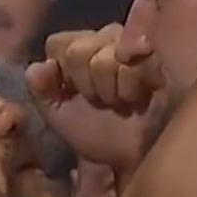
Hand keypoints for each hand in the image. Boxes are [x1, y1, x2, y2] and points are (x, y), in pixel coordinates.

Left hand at [26, 24, 163, 169]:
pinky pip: (135, 60)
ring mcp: (132, 44)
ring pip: (105, 57)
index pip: (57, 44)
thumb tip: (39, 67)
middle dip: (88, 86)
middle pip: (79, 50)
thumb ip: (41, 89)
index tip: (78, 95)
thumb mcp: (58, 115)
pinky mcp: (156, 56)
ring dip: (112, 90)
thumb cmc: (97, 132)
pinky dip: (131, 86)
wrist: (132, 157)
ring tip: (123, 102)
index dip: (65, 75)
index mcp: (77, 48)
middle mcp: (104, 39)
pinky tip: (139, 96)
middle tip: (105, 102)